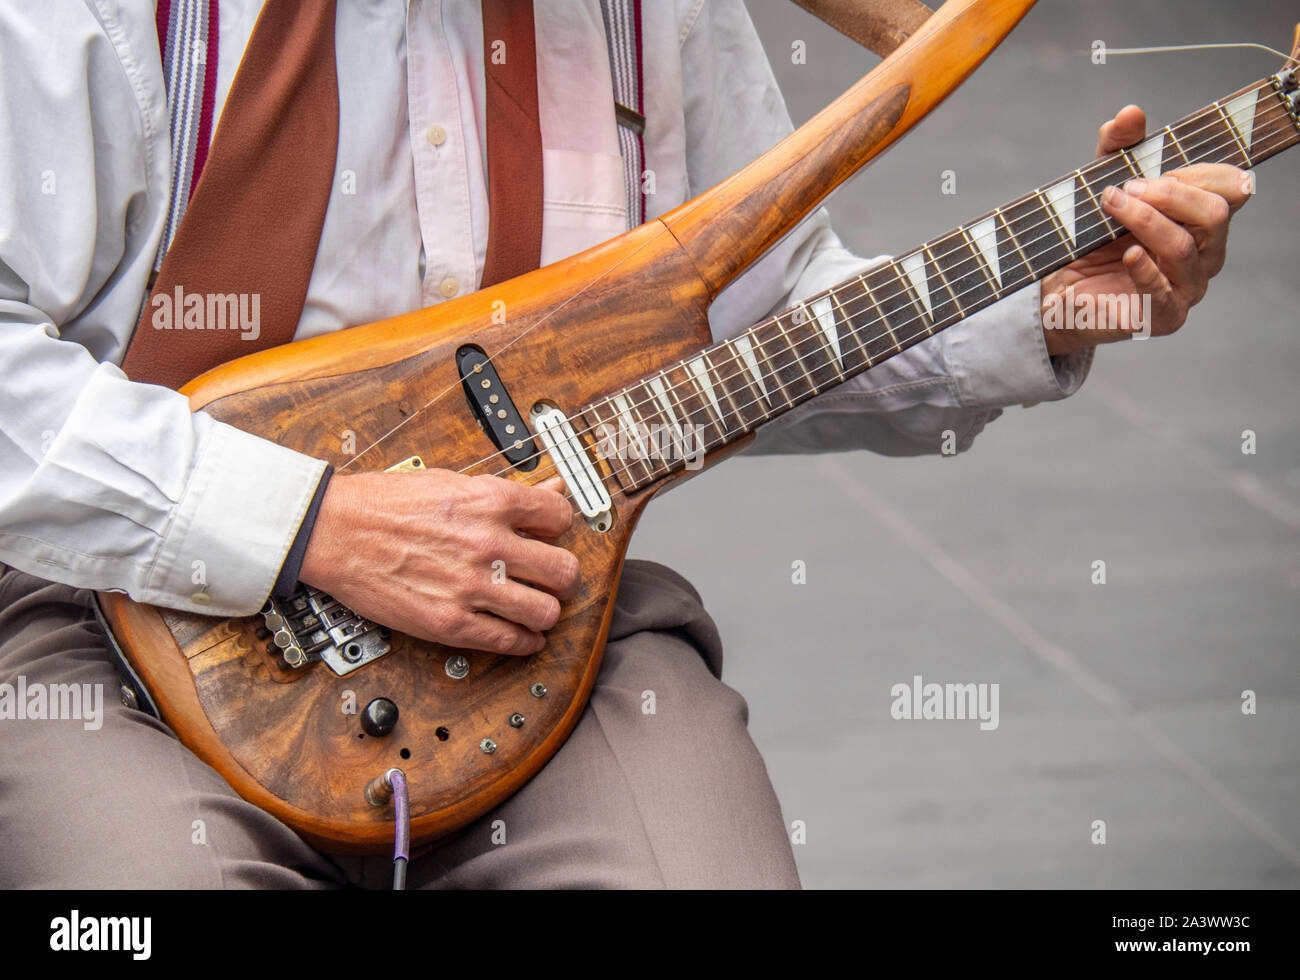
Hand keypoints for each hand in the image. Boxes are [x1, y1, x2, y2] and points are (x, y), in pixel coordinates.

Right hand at [299, 469, 578, 654]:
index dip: (559, 529)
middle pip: (564, 572)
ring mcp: (472, 586)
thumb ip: (508, 493)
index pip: (561, 518)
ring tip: (536, 608)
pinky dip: (524, 642)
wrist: (334, 530)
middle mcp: (488, 544)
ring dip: (545, 612)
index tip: (551, 537)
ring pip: (546, 612)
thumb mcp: (452, 482)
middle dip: (562, 577)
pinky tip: (522, 636)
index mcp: (491, 502)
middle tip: (552, 579)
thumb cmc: (383, 503)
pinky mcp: (451, 622)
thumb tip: (550, 491)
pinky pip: (510, 641)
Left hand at [1040, 104, 1253, 354]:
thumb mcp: (1103, 183)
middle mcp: (1205, 253)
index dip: (1199, 173)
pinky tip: (1127, 254)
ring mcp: (1187, 287)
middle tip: (1126, 188)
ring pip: (1184, 247)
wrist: (1057, 291)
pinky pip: (1163, 293)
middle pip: (1215, 214)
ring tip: (1111, 206)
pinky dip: (1145, 269)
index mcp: (1203, 220)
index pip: (1231, 188)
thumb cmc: (1091, 237)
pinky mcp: (1162, 317)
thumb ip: (1118, 149)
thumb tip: (1130, 113)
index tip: (1153, 170)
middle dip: (1170, 194)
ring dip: (1145, 221)